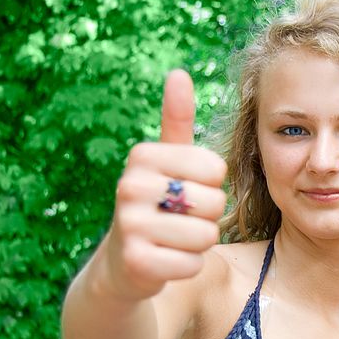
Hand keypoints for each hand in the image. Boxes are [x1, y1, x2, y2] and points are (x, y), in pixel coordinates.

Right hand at [102, 69, 227, 300]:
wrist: (122, 263)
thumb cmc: (156, 206)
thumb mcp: (164, 162)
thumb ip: (176, 120)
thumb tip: (179, 73)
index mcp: (143, 156)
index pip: (216, 168)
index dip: (211, 185)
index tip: (184, 191)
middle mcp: (130, 186)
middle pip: (214, 202)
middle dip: (207, 217)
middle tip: (178, 220)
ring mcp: (129, 225)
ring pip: (206, 236)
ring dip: (198, 244)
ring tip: (172, 240)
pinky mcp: (137, 262)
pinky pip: (193, 263)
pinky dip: (187, 266)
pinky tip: (166, 261)